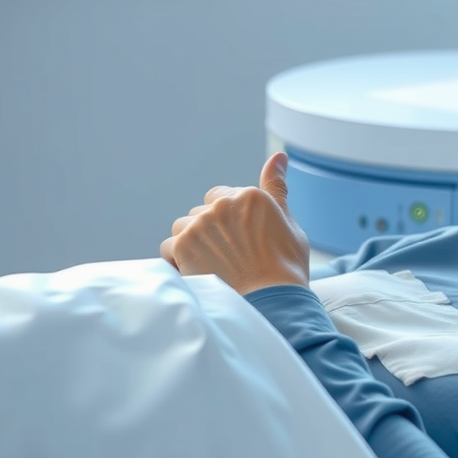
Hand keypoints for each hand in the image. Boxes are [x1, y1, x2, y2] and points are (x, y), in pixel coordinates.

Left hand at [160, 152, 309, 294]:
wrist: (272, 302)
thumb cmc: (285, 266)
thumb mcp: (289, 222)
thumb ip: (276, 188)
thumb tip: (278, 156)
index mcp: (250, 195)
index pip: (222, 197)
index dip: (230, 220)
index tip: (241, 241)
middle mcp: (223, 205)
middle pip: (201, 212)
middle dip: (210, 230)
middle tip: (229, 256)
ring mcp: (200, 225)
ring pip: (183, 227)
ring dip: (192, 243)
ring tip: (213, 265)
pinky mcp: (182, 246)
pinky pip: (168, 248)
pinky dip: (178, 261)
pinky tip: (198, 272)